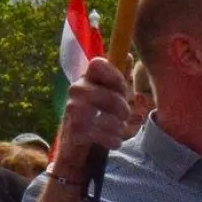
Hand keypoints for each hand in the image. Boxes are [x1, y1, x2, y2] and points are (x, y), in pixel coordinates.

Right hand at [51, 58, 130, 174]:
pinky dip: (111, 139)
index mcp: (89, 77)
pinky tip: (115, 141)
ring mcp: (72, 110)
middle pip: (106, 94)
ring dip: (117, 125)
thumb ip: (122, 76)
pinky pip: (98, 134)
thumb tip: (130, 56)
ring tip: (120, 128)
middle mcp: (77, 89)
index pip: (97, 64)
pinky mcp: (72, 131)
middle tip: (125, 114)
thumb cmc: (101, 112)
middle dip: (121, 107)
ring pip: (102, 116)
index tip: (123, 89)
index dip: (115, 76)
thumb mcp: (115, 93)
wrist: (81, 145)